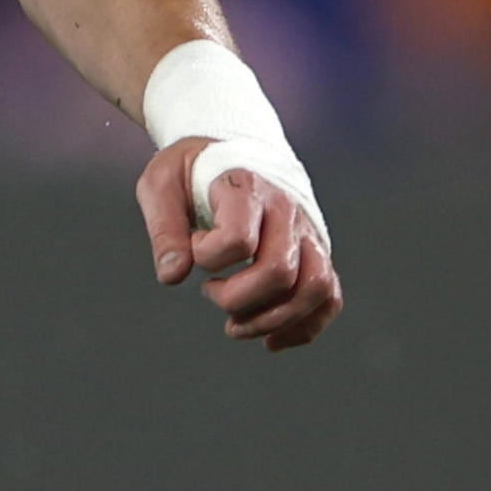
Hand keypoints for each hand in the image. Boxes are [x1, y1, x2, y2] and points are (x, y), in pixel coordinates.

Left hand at [137, 140, 343, 352]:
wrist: (231, 151)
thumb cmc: (192, 172)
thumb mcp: (161, 185)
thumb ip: (163, 228)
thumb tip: (173, 275)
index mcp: (247, 188)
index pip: (237, 239)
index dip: (207, 256)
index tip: (193, 245)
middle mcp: (287, 210)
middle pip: (280, 272)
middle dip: (238, 299)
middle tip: (210, 291)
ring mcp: (307, 233)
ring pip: (316, 289)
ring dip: (273, 321)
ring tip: (236, 326)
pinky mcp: (315, 253)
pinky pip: (328, 298)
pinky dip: (303, 327)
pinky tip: (270, 340)